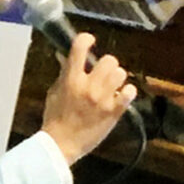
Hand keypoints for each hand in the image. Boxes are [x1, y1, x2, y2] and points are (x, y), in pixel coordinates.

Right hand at [39, 32, 135, 164]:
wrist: (61, 144)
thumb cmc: (55, 118)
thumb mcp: (54, 92)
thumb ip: (64, 74)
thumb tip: (65, 56)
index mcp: (70, 80)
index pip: (79, 48)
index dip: (86, 39)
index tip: (89, 41)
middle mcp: (88, 86)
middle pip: (109, 60)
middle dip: (106, 65)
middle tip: (102, 73)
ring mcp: (103, 99)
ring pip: (121, 74)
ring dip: (117, 78)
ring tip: (111, 86)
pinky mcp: (114, 111)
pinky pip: (130, 92)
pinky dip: (127, 92)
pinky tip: (121, 96)